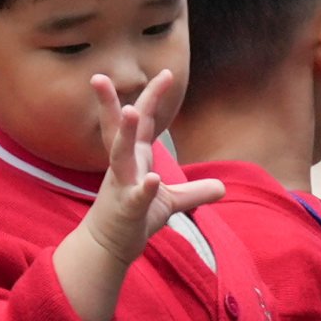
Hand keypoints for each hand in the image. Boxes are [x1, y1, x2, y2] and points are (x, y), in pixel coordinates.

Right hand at [55, 71, 226, 320]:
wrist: (110, 248)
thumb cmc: (134, 218)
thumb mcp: (169, 202)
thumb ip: (194, 192)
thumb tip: (221, 187)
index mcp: (134, 158)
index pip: (143, 123)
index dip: (153, 97)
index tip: (166, 72)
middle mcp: (124, 167)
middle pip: (118, 129)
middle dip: (110, 103)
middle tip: (99, 76)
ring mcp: (121, 187)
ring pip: (120, 155)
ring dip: (127, 134)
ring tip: (133, 112)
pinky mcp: (126, 210)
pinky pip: (136, 196)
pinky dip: (145, 188)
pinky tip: (153, 180)